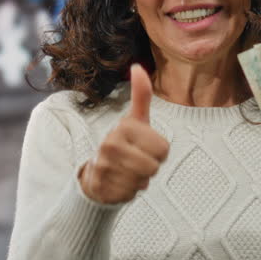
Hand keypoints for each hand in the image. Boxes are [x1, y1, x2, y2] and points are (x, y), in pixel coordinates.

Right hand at [78, 64, 168, 204]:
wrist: (97, 174)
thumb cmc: (124, 145)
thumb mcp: (134, 121)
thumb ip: (141, 95)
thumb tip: (138, 66)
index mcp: (125, 126)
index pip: (163, 149)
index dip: (159, 153)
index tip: (144, 148)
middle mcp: (111, 143)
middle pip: (154, 166)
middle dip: (150, 168)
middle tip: (135, 162)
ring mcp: (105, 165)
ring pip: (143, 180)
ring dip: (140, 180)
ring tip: (127, 172)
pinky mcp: (102, 185)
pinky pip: (131, 193)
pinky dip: (129, 192)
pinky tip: (119, 183)